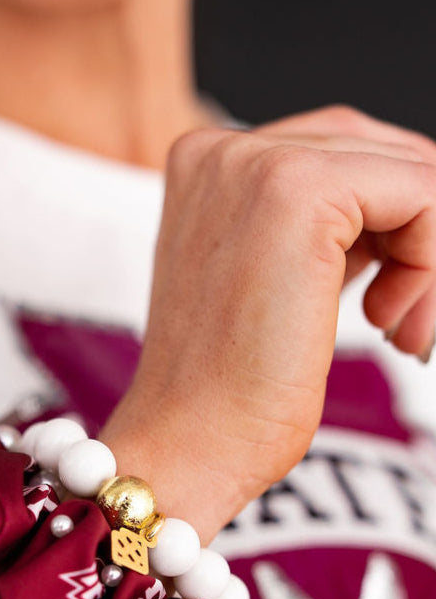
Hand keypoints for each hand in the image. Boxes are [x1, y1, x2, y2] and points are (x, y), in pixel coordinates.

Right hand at [104, 107, 435, 537]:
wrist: (188, 448)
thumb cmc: (228, 395)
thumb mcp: (278, 286)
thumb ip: (327, 233)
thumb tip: (417, 210)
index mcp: (208, 166)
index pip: (345, 154)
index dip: (391, 230)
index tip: (386, 310)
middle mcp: (224, 150)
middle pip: (380, 156)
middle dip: (418, 239)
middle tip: (406, 323)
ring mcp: (256, 163)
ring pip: (409, 172)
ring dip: (429, 257)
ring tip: (402, 329)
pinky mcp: (299, 191)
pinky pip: (422, 192)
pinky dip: (432, 259)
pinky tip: (396, 324)